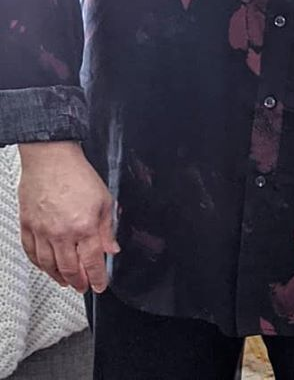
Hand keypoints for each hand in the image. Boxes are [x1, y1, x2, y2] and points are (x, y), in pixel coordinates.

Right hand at [18, 141, 118, 292]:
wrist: (51, 160)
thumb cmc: (77, 174)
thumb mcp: (104, 199)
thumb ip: (108, 228)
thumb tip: (112, 248)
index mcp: (84, 226)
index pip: (92, 261)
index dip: (97, 278)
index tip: (100, 285)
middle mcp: (61, 233)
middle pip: (69, 268)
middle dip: (78, 282)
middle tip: (83, 287)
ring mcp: (41, 232)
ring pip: (48, 265)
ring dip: (58, 277)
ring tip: (67, 281)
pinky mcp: (27, 227)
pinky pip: (31, 254)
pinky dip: (39, 265)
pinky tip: (46, 267)